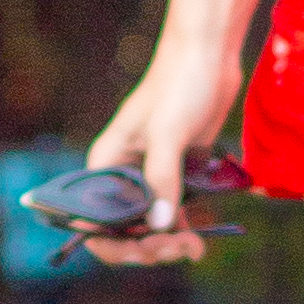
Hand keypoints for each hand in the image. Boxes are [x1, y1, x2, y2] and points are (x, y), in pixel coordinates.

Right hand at [82, 32, 244, 263]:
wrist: (209, 53)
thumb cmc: (180, 84)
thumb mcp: (168, 133)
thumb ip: (162, 179)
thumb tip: (159, 227)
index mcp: (106, 165)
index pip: (95, 221)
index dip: (115, 245)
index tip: (147, 250)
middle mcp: (124, 174)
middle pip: (126, 229)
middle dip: (149, 246)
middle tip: (181, 249)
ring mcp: (152, 173)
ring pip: (152, 223)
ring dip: (169, 241)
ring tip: (195, 247)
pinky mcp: (178, 168)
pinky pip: (175, 208)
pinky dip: (185, 225)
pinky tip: (202, 236)